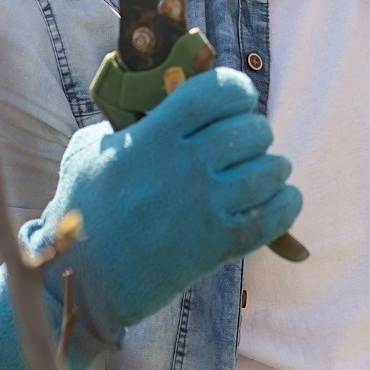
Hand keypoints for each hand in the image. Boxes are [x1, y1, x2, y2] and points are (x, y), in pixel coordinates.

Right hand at [0, 68, 300, 369]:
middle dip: (256, 132)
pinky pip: (274, 217)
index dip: (237, 90)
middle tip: (245, 144)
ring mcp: (204, 206)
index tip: (238, 99)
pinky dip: (286, 205)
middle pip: (252, 130)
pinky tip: (279, 200)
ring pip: (270, 171)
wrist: (86, 279)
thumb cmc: (84, 208)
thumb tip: (156, 101)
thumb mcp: (90, 150)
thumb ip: (126, 123)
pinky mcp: (218, 245)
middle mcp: (184, 166)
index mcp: (154, 135)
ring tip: (262, 174)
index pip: (217, 92)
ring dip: (273, 169)